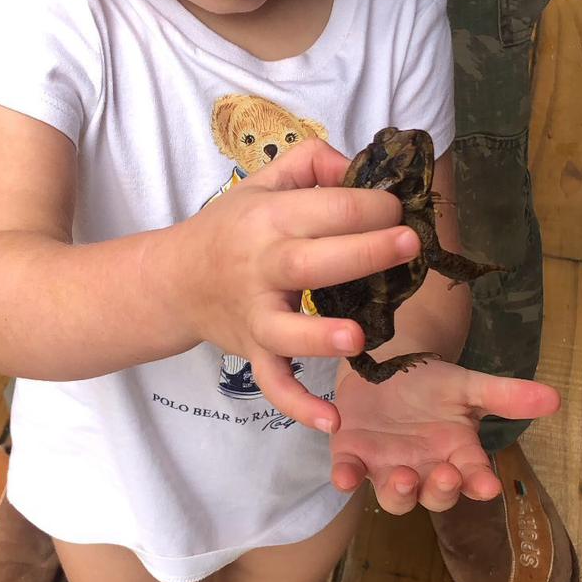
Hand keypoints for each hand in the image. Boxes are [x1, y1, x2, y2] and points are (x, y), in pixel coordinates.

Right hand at [175, 137, 419, 429]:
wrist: (173, 280)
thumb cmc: (231, 228)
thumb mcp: (264, 182)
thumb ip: (313, 162)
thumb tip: (359, 166)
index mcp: (271, 219)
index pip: (328, 208)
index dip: (372, 205)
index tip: (399, 209)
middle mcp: (262, 266)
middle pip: (312, 262)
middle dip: (363, 253)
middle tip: (408, 245)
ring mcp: (257, 315)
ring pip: (287, 330)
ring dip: (320, 336)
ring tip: (356, 338)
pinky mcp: (255, 352)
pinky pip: (274, 383)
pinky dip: (297, 404)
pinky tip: (332, 420)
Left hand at [330, 359, 559, 511]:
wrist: (385, 367)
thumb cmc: (430, 383)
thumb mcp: (468, 386)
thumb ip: (506, 395)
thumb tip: (555, 398)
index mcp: (456, 456)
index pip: (473, 478)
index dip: (479, 484)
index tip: (488, 486)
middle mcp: (423, 470)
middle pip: (435, 496)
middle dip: (440, 491)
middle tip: (444, 475)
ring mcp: (387, 468)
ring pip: (395, 495)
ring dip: (399, 492)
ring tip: (401, 476)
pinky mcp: (353, 458)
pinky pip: (350, 476)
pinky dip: (347, 479)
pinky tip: (345, 478)